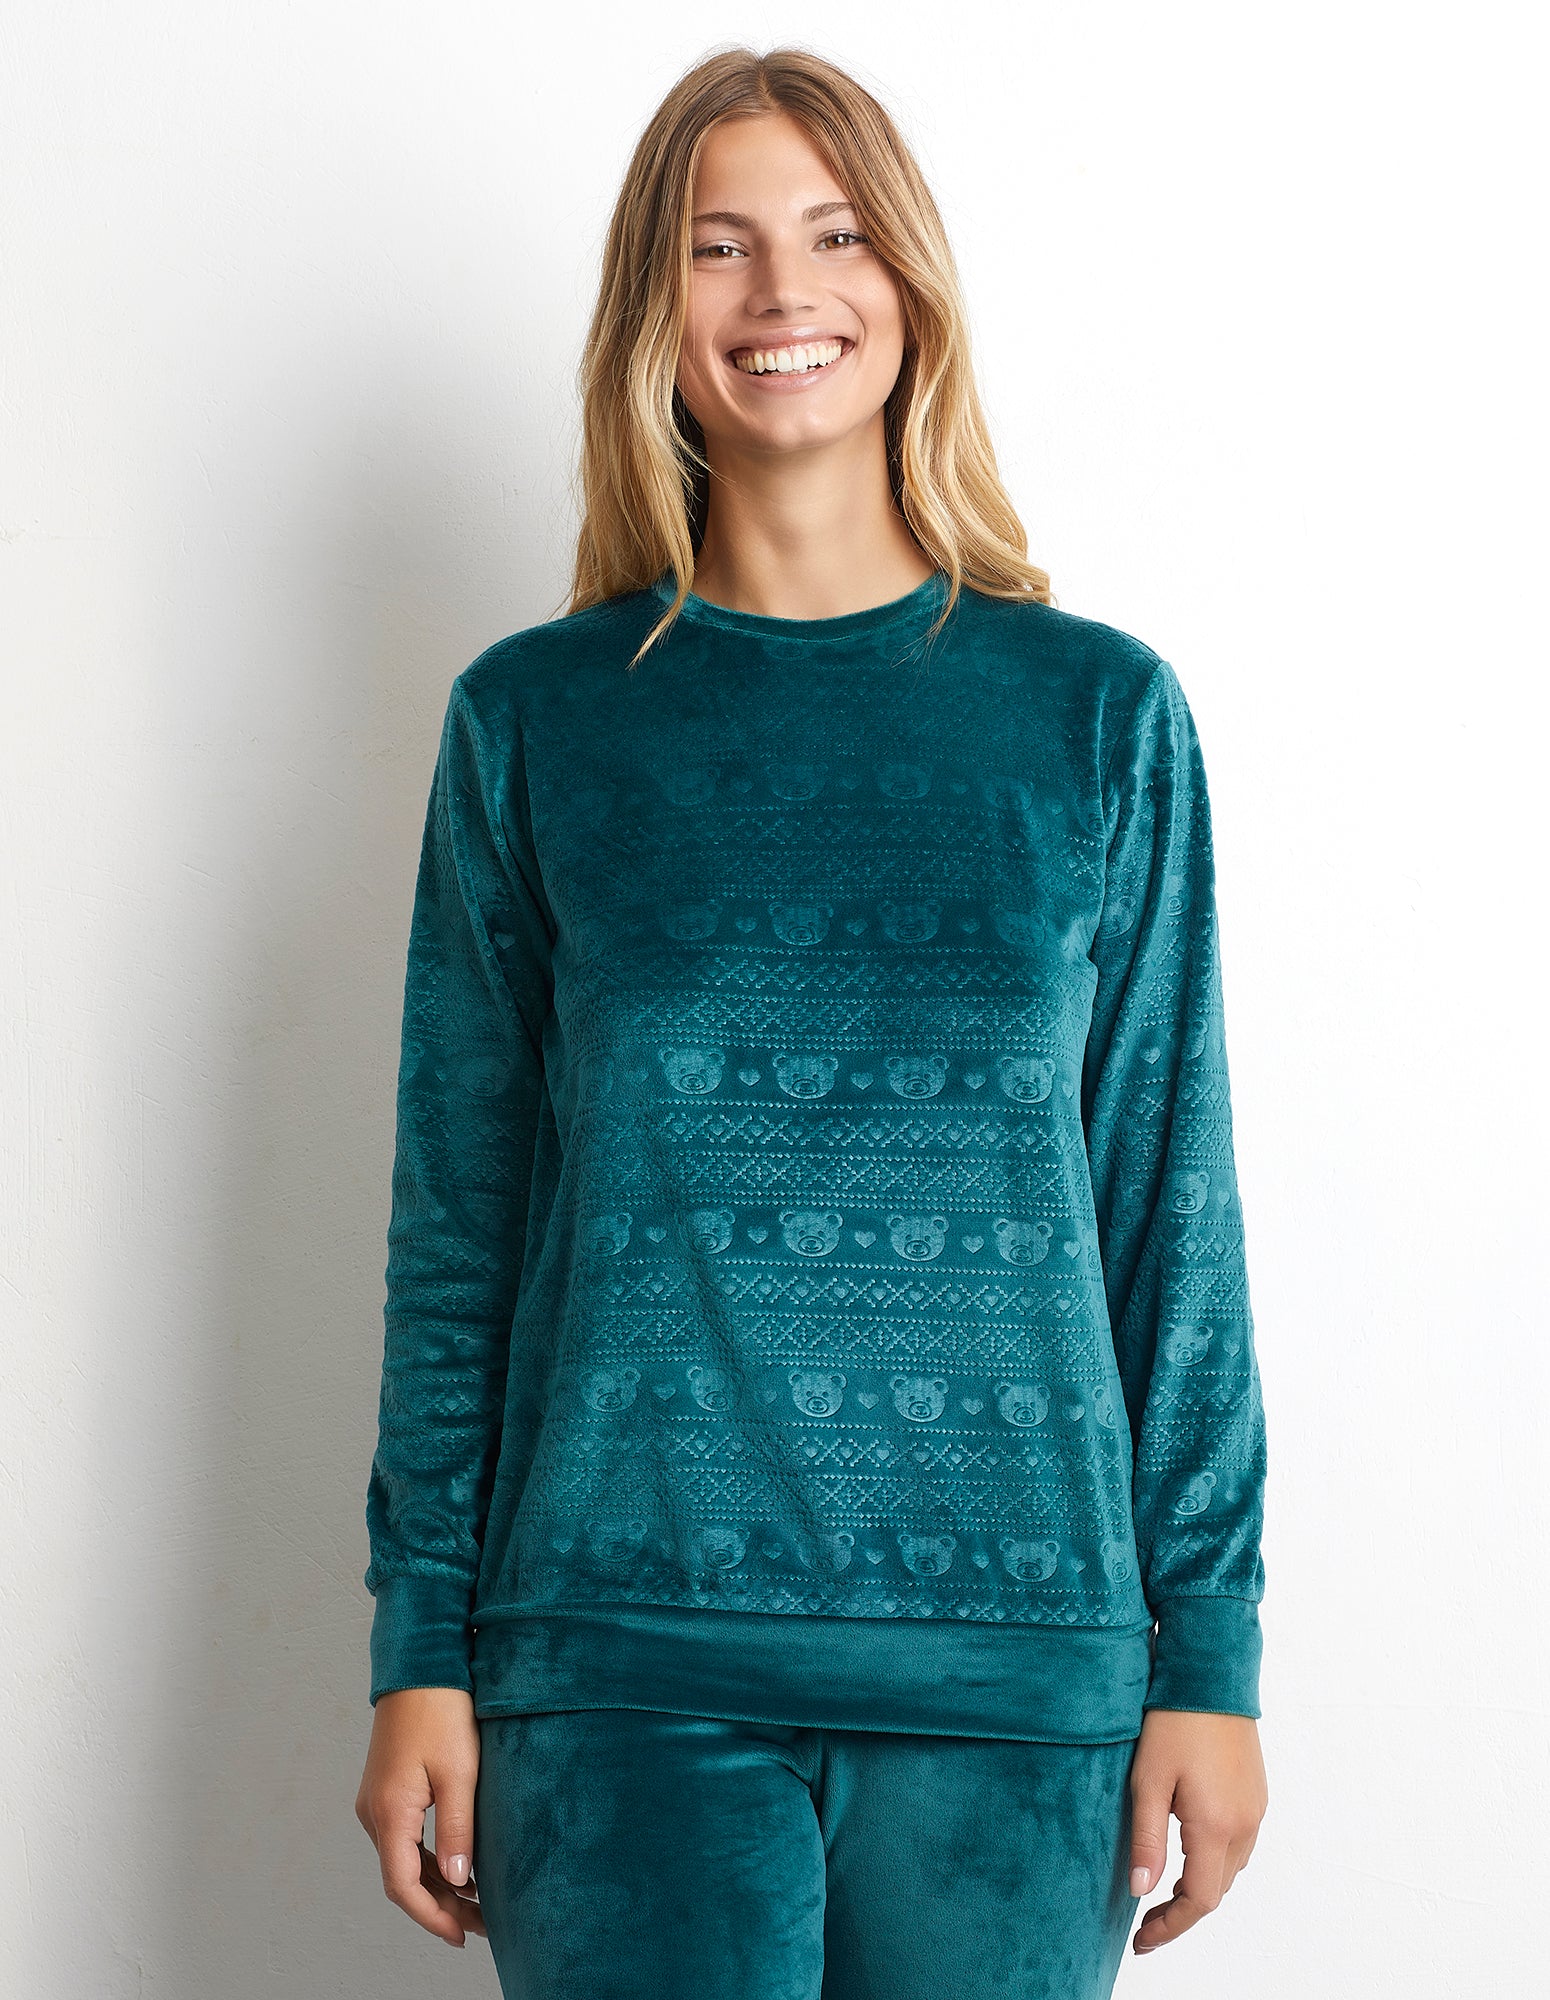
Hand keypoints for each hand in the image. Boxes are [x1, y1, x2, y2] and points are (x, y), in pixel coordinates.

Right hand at [355, 1686, 487, 1946]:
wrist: (420, 1666)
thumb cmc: (443, 1712)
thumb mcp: (460, 1772)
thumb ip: (458, 1830)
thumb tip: (458, 1881)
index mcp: (389, 1812)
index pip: (403, 1886)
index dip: (432, 1917)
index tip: (462, 1936)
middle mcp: (373, 1813)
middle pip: (402, 1878)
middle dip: (441, 1907)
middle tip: (482, 1924)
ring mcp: (376, 1802)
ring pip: (402, 1861)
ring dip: (436, 1885)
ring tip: (476, 1903)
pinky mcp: (386, 1790)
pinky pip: (403, 1840)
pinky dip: (428, 1860)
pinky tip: (458, 1867)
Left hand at [1127, 1708, 1267, 1954]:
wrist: (1211, 1675)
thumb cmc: (1173, 1722)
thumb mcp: (1148, 1780)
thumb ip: (1146, 1840)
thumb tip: (1140, 1891)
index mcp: (1216, 1826)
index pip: (1199, 1900)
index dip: (1171, 1926)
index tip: (1142, 1940)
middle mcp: (1245, 1824)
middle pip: (1217, 1889)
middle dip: (1182, 1911)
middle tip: (1145, 1921)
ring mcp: (1255, 1809)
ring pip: (1231, 1869)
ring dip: (1201, 1886)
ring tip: (1164, 1891)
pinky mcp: (1256, 1793)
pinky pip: (1240, 1843)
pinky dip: (1215, 1860)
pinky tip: (1190, 1851)